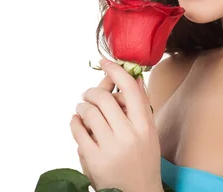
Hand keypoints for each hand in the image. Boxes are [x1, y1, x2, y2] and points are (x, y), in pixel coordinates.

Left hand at [70, 58, 162, 191]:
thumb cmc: (143, 161)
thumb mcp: (148, 133)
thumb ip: (140, 107)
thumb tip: (131, 76)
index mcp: (145, 127)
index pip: (130, 89)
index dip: (116, 71)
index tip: (105, 62)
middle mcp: (129, 136)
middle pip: (104, 97)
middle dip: (92, 91)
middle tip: (89, 94)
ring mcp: (110, 148)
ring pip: (88, 111)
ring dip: (82, 106)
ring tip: (84, 110)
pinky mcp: (94, 159)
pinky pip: (78, 129)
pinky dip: (74, 121)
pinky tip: (77, 122)